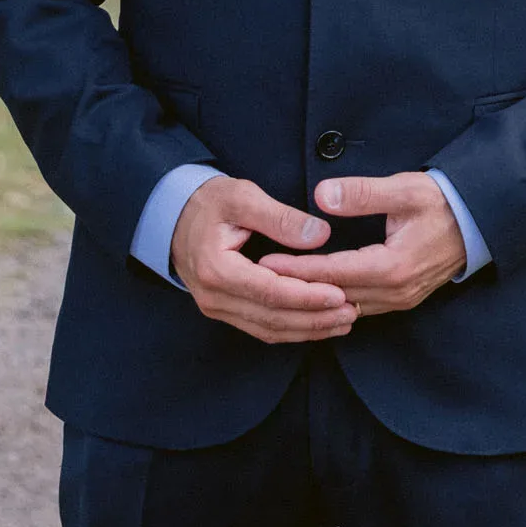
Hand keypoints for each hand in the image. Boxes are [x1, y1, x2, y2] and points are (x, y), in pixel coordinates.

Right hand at [169, 176, 354, 343]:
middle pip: (272, 318)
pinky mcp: (223, 310)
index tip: (340, 293)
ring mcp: (216, 307)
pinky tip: (318, 324)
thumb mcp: (243, 197)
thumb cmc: (209, 202)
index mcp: (217, 269)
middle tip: (351, 312)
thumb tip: (320, 234)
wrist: (173, 216)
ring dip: (308, 329)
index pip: (271, 292)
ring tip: (343, 322)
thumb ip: (281, 217)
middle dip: (315, 318)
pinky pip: (260, 328)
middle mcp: (214, 296)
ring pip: (268, 329)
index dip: (308, 296)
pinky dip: (291, 329)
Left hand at [259, 174, 467, 316]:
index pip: (332, 273)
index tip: (264, 263)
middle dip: (296, 289)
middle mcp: (395, 292)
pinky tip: (312, 295)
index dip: (296, 269)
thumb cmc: (443, 201)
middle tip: (258, 280)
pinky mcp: (402, 299)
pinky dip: (332, 302)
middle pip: (333, 297)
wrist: (480, 220)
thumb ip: (362, 194)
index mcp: (392, 267)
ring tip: (278, 288)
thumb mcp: (405, 189)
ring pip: (345, 308)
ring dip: (313, 299)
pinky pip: (359, 307)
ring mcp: (400, 300)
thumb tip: (322, 196)